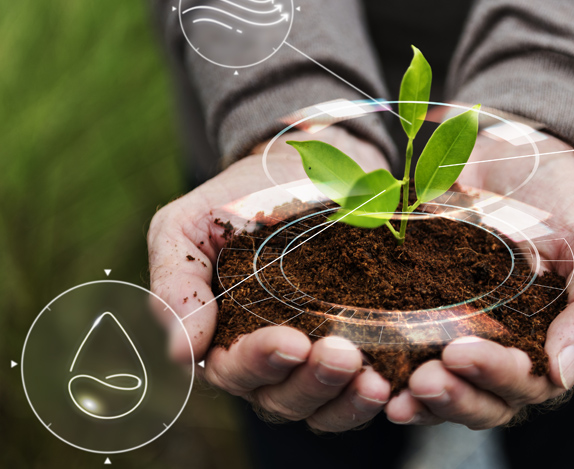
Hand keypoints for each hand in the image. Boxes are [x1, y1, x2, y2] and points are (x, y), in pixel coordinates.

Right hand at [147, 125, 392, 431]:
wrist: (300, 170)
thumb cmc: (236, 201)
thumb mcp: (187, 228)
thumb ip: (176, 285)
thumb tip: (182, 353)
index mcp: (222, 339)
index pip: (235, 370)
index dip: (260, 362)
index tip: (291, 341)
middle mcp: (269, 361)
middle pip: (283, 398)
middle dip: (312, 382)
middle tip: (340, 355)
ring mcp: (315, 359)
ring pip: (326, 406)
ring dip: (348, 399)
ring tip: (374, 379)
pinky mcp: (359, 349)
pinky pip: (364, 389)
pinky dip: (377, 393)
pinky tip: (395, 380)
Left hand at [384, 129, 573, 427]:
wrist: (516, 154)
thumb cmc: (566, 203)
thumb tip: (564, 374)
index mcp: (550, 346)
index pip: (527, 384)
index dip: (495, 377)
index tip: (461, 352)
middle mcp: (507, 352)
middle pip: (483, 399)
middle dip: (454, 396)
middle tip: (425, 378)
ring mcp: (465, 334)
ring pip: (446, 388)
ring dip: (423, 399)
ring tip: (397, 392)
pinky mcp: (426, 313)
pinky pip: (409, 353)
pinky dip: (393, 370)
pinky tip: (372, 374)